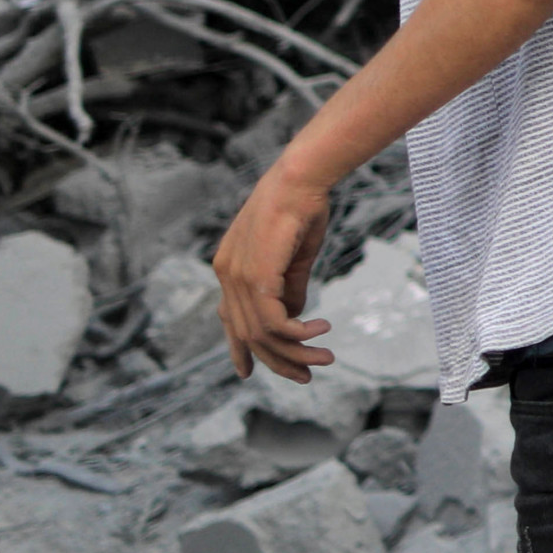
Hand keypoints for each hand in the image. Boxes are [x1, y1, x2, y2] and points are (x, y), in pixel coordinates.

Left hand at [213, 165, 336, 382]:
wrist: (300, 178)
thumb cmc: (301, 207)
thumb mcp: (294, 255)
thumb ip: (290, 287)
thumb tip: (294, 316)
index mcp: (229, 268)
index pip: (230, 320)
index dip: (239, 350)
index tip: (247, 373)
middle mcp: (226, 276)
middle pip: (248, 335)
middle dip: (280, 360)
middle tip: (309, 375)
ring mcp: (238, 277)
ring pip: (262, 334)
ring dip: (296, 351)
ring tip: (326, 356)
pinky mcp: (256, 277)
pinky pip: (273, 321)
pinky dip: (298, 333)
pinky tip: (320, 329)